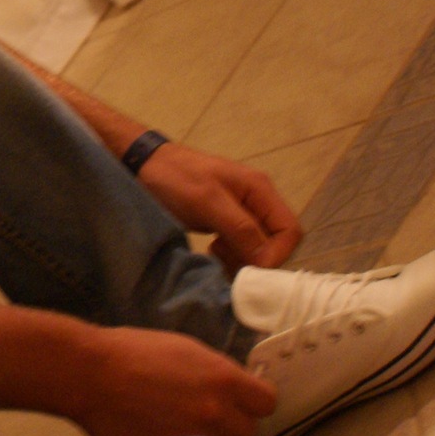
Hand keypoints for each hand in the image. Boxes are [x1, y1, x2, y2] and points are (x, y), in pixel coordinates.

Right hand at [72, 325, 275, 435]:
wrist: (89, 374)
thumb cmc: (133, 352)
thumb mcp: (187, 349)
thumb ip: (218, 373)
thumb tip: (236, 390)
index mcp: (225, 381)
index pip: (267, 403)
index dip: (253, 403)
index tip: (240, 403)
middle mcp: (216, 414)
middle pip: (247, 433)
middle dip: (231, 426)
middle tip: (206, 418)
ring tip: (184, 433)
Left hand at [134, 142, 299, 271]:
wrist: (144, 165)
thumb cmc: (175, 179)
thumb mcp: (207, 202)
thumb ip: (240, 228)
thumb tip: (266, 261)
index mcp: (260, 190)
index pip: (290, 231)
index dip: (277, 255)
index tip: (251, 270)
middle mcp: (257, 200)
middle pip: (276, 241)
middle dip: (258, 259)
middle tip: (229, 262)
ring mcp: (242, 211)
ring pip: (258, 247)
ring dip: (243, 259)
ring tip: (217, 255)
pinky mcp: (226, 221)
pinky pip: (241, 246)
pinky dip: (232, 255)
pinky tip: (213, 253)